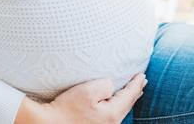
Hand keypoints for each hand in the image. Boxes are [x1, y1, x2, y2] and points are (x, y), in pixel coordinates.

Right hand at [15, 73, 147, 123]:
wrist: (50, 123)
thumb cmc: (67, 108)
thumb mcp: (87, 91)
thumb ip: (104, 85)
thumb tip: (111, 85)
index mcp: (112, 114)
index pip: (129, 96)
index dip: (136, 83)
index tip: (142, 74)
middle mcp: (111, 123)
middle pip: (128, 104)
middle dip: (135, 91)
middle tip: (142, 81)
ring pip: (121, 109)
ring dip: (128, 97)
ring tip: (134, 90)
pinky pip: (113, 113)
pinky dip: (119, 104)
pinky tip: (116, 102)